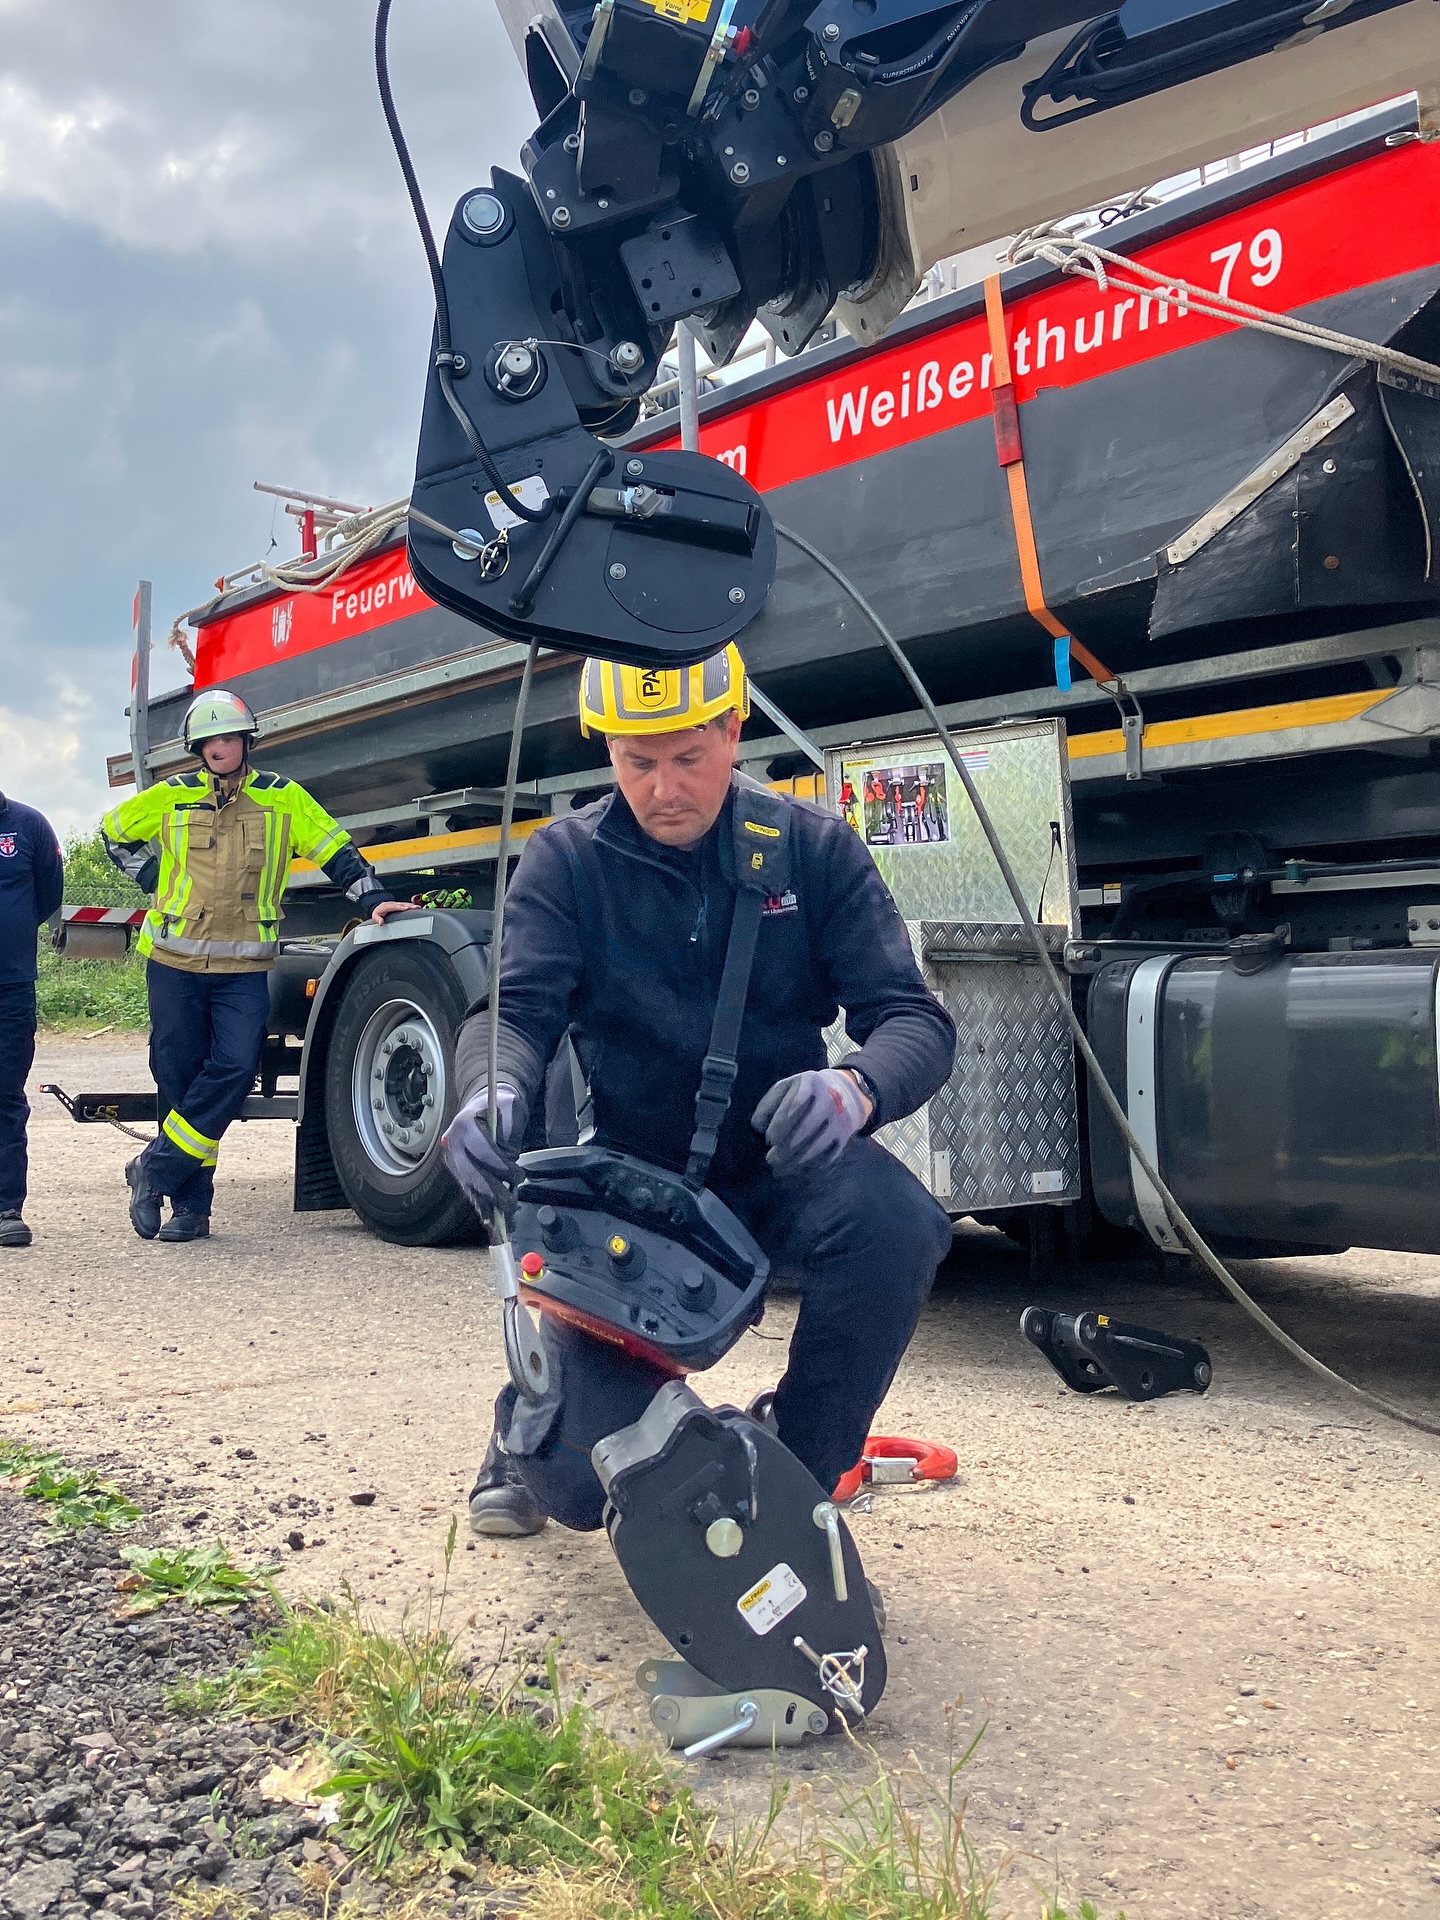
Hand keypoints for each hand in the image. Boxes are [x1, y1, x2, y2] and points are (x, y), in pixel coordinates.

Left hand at [370, 898, 420, 924]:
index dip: (400, 907)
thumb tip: (381, 922)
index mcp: (387, 906)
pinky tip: (416, 907)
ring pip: (405, 904)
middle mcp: (393, 904)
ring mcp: (396, 904)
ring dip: (412, 905)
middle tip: (416, 907)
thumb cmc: (378, 912)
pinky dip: (411, 905)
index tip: (406, 908)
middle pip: (402, 904)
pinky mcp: (399, 905)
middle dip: (409, 906)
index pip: (394, 906)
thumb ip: (377, 919)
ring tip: (418, 907)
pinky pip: (406, 904)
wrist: (378, 907)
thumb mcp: (374, 916)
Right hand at [442, 1085, 521, 1220]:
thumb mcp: (508, 1108)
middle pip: (473, 1173)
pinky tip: (490, 1220)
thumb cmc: (498, 1108)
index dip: (501, 1166)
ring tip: (504, 1222)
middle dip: (493, 1192)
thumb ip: (510, 1130)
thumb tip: (511, 1159)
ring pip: (470, 1186)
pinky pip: (469, 1190)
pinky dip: (481, 1205)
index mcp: (464, 1124)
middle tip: (511, 1205)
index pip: (483, 1150)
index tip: (519, 1175)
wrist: (481, 1107)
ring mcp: (452, 1159)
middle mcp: (453, 1143)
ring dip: (487, 1205)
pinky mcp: (456, 1171)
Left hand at [751, 1068, 872, 1175]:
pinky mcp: (845, 1137)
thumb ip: (768, 1105)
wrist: (845, 1092)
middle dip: (788, 1146)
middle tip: (771, 1159)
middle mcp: (829, 1100)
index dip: (781, 1123)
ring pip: (819, 1144)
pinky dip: (812, 1167)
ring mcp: (840, 1119)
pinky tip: (796, 1171)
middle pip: (809, 1126)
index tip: (769, 1139)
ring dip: (798, 1160)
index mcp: (810, 1084)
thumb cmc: (804, 1093)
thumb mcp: (785, 1088)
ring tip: (780, 1170)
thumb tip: (758, 1127)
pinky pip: (829, 1156)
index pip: (796, 1103)